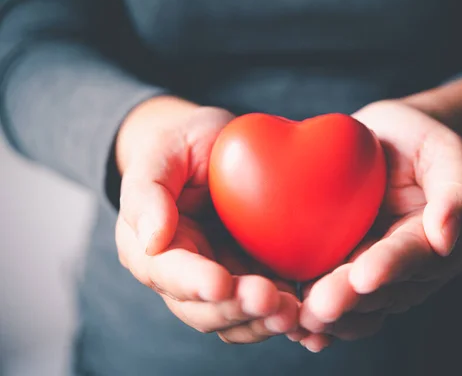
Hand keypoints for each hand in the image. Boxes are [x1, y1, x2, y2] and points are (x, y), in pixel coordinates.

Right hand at [115, 96, 298, 343]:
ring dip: (262, 321)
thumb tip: (152, 241)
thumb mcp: (162, 151)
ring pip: (235, 319)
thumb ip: (148, 191)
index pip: (168, 273)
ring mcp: (220, 280)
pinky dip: (284, 317)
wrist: (218, 147)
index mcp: (152, 248)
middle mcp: (184, 275)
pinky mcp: (252, 278)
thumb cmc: (185, 144)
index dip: (193, 282)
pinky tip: (310, 320)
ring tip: (293, 312)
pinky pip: (265, 309)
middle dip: (236, 309)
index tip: (221, 283)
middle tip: (270, 300)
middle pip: (203, 309)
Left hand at [294, 101, 461, 351]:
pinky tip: (290, 323)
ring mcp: (374, 273)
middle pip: (379, 290)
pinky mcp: (344, 270)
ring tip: (299, 320)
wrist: (385, 144)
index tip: (363, 276)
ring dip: (328, 316)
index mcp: (435, 243)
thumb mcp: (446, 153)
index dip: (389, 267)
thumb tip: (445, 237)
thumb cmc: (419, 144)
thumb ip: (456, 192)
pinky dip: (313, 315)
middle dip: (348, 299)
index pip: (412, 256)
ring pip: (355, 304)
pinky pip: (331, 296)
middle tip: (320, 307)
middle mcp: (407, 269)